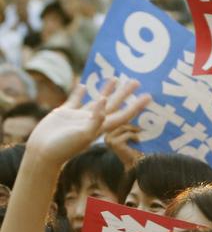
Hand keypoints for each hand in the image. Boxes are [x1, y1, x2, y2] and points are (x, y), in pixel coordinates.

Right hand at [25, 78, 148, 166]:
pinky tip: (83, 85)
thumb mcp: (83, 134)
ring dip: (106, 91)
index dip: (136, 106)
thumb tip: (105, 101)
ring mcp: (78, 117)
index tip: (148, 97)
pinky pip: (75, 100)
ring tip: (115, 78)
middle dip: (125, 94)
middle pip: (113, 105)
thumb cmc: (64, 147)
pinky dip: (79, 93)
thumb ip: (95, 119)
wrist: (43, 153)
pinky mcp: (64, 113)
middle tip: (136, 81)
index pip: (123, 115)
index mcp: (100, 127)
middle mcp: (92, 121)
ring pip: (96, 101)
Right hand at [104, 122, 142, 168]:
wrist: (135, 166)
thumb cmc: (133, 152)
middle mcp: (106, 138)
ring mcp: (110, 140)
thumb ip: (127, 128)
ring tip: (140, 135)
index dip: (125, 120)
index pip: (117, 123)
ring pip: (123, 127)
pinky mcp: (116, 143)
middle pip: (120, 124)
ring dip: (134, 130)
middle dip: (131, 125)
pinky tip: (138, 141)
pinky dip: (135, 137)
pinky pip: (128, 134)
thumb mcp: (129, 138)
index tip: (134, 118)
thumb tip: (133, 114)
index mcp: (108, 135)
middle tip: (141, 128)